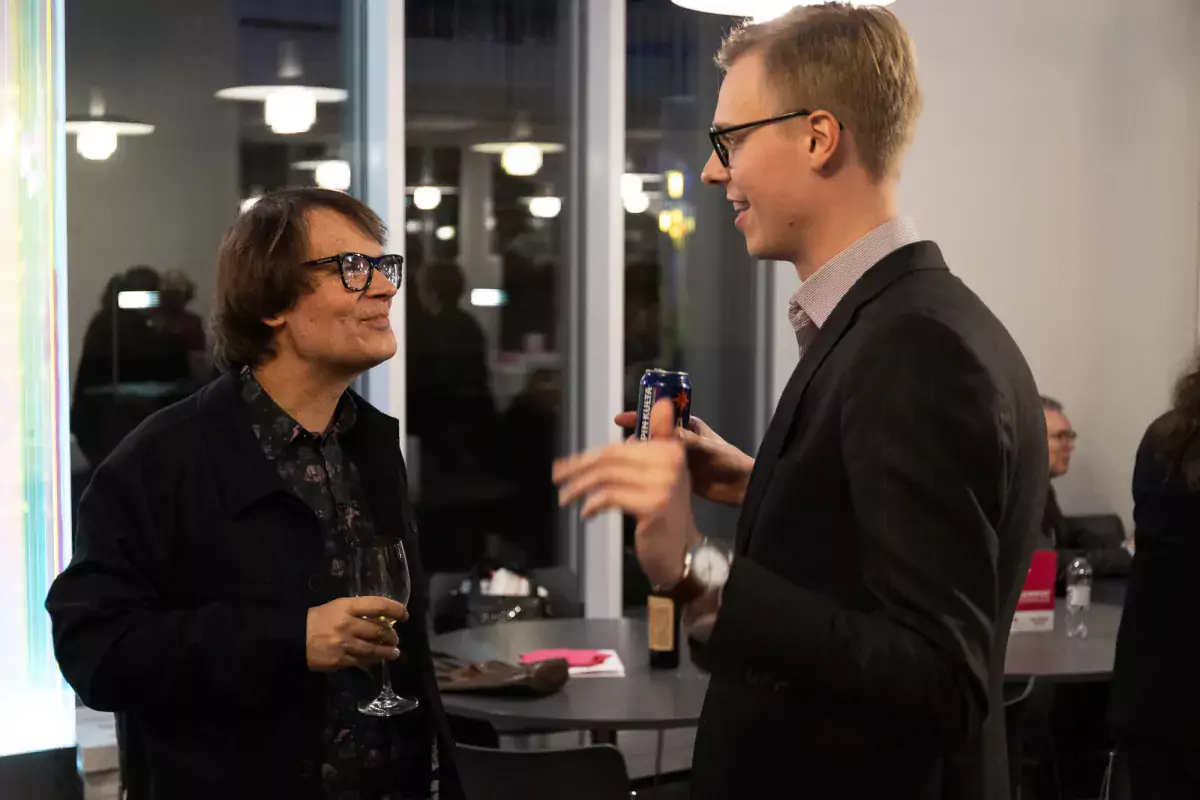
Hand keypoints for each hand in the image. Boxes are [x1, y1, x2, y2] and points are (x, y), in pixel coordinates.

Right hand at [305, 596, 407, 671]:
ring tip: (394, 652)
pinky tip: (377, 660)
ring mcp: (345, 644)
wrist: (294, 638)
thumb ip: (357, 611)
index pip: (378, 605)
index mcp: (347, 607)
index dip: (396, 609)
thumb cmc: (316, 619)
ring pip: (374, 648)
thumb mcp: (336, 607)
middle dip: (391, 635)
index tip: (404, 615)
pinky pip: (362, 661)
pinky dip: (372, 661)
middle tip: (395, 638)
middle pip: (379, 629)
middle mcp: (348, 624)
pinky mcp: (340, 660)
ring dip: (387, 651)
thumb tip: (380, 617)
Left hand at [556, 399, 697, 586]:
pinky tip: (586, 513)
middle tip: (559, 478)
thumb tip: (641, 409)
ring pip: (607, 476)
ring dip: (579, 487)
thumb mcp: (660, 474)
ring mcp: (663, 484)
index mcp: (671, 450)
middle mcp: (670, 462)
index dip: (589, 454)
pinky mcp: (653, 505)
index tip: (567, 463)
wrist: (678, 550)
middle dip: (579, 467)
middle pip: (611, 458)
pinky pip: (610, 497)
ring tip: (566, 497)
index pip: (620, 446)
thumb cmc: (663, 513)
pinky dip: (592, 504)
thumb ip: (651, 443)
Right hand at [614, 410, 753, 506]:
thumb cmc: (729, 461)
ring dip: (639, 456)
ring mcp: (676, 457)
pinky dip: (645, 471)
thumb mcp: (705, 447)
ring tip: (627, 463)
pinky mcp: (676, 474)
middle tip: (624, 447)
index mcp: (687, 425)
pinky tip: (635, 477)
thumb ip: (684, 439)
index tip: (620, 419)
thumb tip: (662, 429)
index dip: (639, 415)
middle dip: (636, 437)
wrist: (741, 487)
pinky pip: (656, 469)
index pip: (660, 415)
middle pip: (651, 434)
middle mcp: (679, 439)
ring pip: (651, 453)